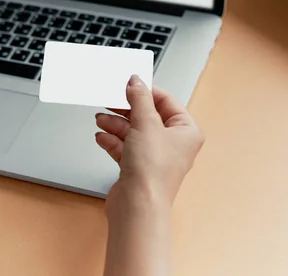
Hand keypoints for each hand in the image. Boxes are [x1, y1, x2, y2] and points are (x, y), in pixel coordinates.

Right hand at [95, 75, 204, 214]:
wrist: (137, 206)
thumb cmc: (152, 172)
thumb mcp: (146, 123)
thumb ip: (139, 98)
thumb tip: (136, 81)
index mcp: (186, 131)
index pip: (166, 101)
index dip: (146, 91)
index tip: (128, 84)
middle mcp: (173, 144)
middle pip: (147, 116)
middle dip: (126, 110)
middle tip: (110, 100)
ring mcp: (155, 157)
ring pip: (133, 131)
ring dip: (115, 125)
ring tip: (101, 119)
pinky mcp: (138, 168)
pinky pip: (125, 147)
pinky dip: (113, 141)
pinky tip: (101, 137)